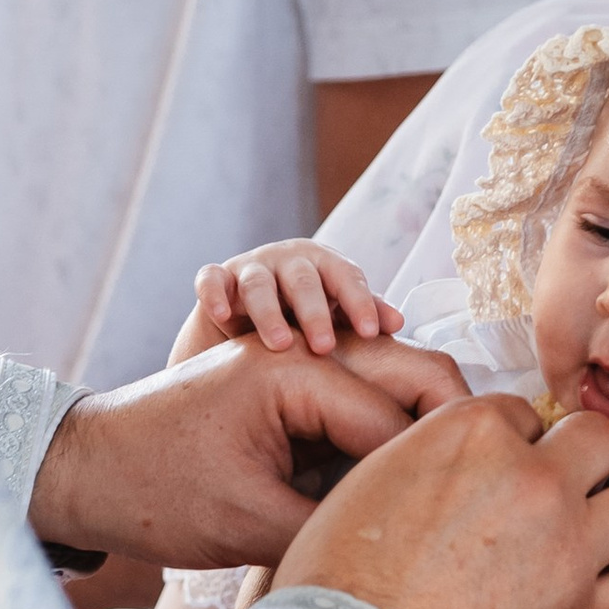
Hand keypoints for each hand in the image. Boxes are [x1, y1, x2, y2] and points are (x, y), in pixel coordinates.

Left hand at [33, 334, 469, 572]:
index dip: (429, 474)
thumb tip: (408, 541)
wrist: (84, 471)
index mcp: (295, 371)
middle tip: (466, 497)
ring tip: (429, 496)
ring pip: (394, 387)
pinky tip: (384, 490)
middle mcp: (305, 352)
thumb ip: (336, 523)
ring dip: (413, 434)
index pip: (399, 418)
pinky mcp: (291, 389)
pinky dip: (379, 441)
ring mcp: (299, 363)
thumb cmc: (153, 492)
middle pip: (415, 375)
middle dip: (445, 433)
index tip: (453, 524)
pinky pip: (360, 404)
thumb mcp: (251, 524)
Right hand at [172, 238, 403, 362]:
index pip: (346, 277)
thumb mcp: (337, 316)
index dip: (359, 303)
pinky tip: (223, 317)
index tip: (371, 333)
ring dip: (269, 313)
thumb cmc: (304, 318)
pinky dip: (215, 295)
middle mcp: (287, 260)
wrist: (248, 320)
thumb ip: (364, 316)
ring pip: (258, 283)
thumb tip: (397, 324)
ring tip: (280, 345)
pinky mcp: (217, 278)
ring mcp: (250, 268)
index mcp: (324, 264)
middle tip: (324, 347)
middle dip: (314, 312)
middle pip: (302, 279)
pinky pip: (211, 280)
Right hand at [272, 394, 608, 608]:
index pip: (527, 414)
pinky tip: (584, 600)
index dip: (515, 445)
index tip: (499, 476)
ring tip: (590, 541)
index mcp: (474, 432)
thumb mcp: (373, 478)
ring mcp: (567, 545)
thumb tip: (468, 462)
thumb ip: (435, 454)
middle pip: (602, 441)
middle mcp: (533, 477)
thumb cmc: (337, 579)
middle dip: (584, 463)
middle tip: (562, 495)